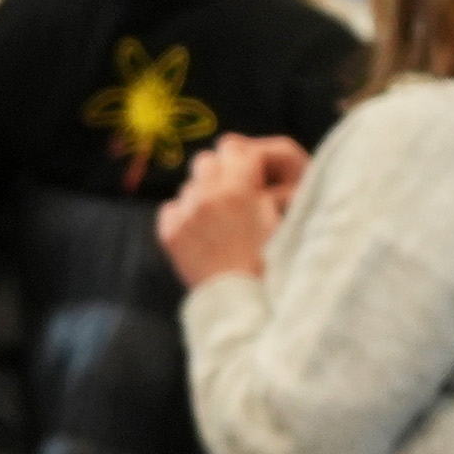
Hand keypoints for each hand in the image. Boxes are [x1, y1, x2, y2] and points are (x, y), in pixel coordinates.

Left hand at [152, 133, 310, 288]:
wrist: (242, 306)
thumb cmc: (273, 265)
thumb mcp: (283, 219)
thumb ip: (271, 186)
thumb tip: (252, 164)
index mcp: (238, 191)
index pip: (234, 147)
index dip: (246, 157)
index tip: (255, 173)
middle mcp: (206, 198)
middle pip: (207, 159)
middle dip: (223, 171)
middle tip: (238, 192)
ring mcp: (184, 216)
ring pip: (190, 184)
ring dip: (205, 193)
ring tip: (223, 218)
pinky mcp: (169, 235)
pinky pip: (172, 208)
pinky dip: (185, 214)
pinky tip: (203, 232)